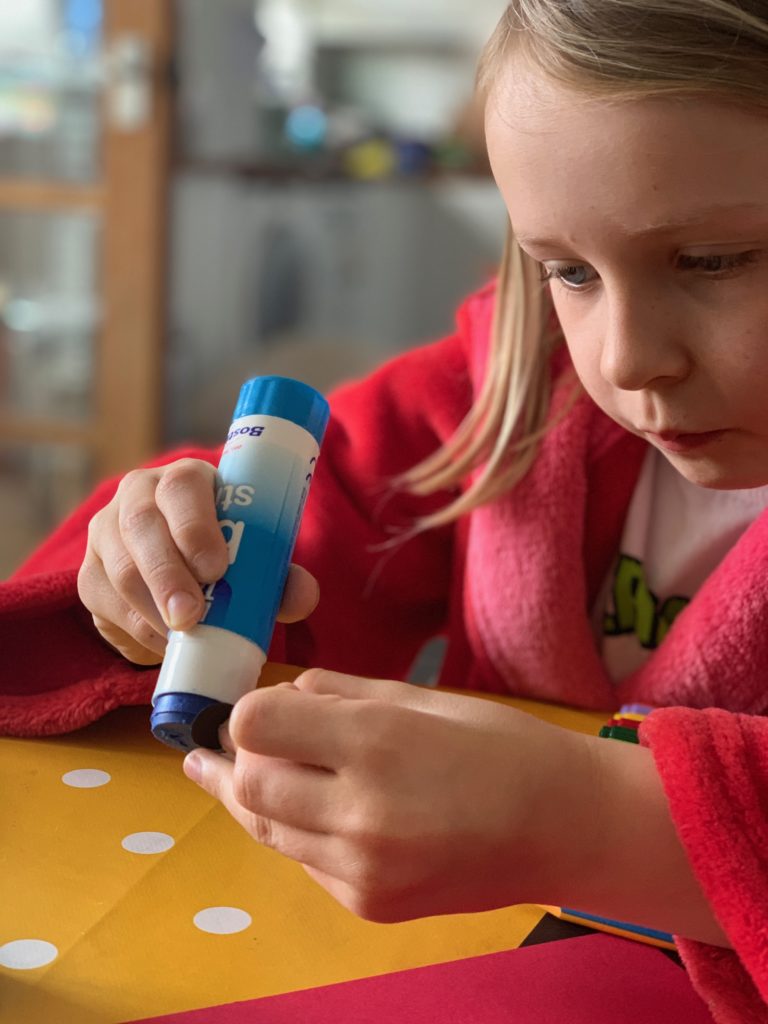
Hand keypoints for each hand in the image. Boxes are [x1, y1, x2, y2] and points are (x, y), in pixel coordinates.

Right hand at [78, 458, 318, 664]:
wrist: (177, 564)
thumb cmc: (226, 553)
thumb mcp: (256, 556)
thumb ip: (281, 576)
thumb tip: (302, 597)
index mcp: (182, 480)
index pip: (181, 488)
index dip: (195, 527)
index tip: (216, 569)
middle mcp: (136, 497)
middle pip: (141, 529)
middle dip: (167, 576)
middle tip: (192, 616)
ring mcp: (106, 535)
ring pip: (119, 570)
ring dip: (151, 610)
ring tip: (182, 638)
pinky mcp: (89, 576)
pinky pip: (107, 605)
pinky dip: (137, 630)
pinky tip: (164, 644)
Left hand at [181, 669, 592, 922]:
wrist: (564, 828)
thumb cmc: (501, 745)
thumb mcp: (422, 698)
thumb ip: (340, 694)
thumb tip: (281, 694)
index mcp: (377, 744)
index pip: (255, 725)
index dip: (251, 710)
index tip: (270, 705)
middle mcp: (360, 813)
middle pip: (248, 784)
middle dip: (246, 757)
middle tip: (265, 741)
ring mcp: (361, 870)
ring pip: (265, 830)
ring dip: (264, 797)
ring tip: (279, 771)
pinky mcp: (368, 905)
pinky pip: (305, 861)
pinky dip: (304, 833)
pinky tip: (331, 812)